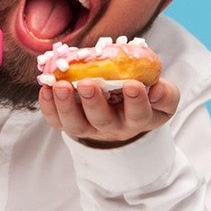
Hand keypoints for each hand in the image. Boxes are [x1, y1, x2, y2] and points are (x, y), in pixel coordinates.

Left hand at [38, 78, 179, 146]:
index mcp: (138, 119)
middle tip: (87, 83)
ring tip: (60, 86)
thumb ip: (165, 94)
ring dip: (66, 105)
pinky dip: (48, 107)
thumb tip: (156, 89)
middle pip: (102, 121)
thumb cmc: (145, 98)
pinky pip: (56, 120)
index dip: (136, 101)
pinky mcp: (68, 123)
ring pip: (76, 124)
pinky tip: (45, 90)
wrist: (122, 108)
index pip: (139, 115)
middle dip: (93, 102)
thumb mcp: (162, 96)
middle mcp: (112, 127)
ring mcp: (89, 127)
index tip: (133, 84)